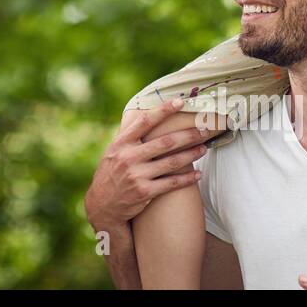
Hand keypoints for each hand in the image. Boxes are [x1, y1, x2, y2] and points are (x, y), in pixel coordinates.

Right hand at [84, 98, 211, 230]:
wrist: (102, 204)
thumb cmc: (111, 173)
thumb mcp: (114, 151)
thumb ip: (130, 138)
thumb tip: (149, 118)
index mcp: (121, 143)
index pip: (145, 121)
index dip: (163, 110)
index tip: (180, 102)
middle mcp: (128, 157)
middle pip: (165, 142)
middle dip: (188, 135)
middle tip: (204, 130)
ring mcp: (137, 175)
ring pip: (172, 162)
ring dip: (191, 155)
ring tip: (204, 148)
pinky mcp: (144, 192)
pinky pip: (171, 183)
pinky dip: (187, 178)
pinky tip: (198, 174)